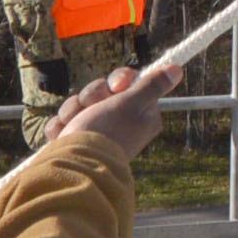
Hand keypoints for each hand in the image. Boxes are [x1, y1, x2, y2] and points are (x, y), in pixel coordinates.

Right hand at [45, 58, 169, 160]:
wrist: (74, 167)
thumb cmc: (106, 132)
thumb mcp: (132, 104)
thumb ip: (152, 86)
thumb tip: (177, 69)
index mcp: (140, 114)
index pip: (128, 82)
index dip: (118, 80)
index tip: (115, 87)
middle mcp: (119, 123)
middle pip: (100, 90)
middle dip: (90, 96)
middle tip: (93, 107)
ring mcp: (94, 132)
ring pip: (79, 104)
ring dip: (73, 111)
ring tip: (74, 126)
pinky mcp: (73, 141)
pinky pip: (63, 121)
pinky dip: (60, 128)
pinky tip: (63, 137)